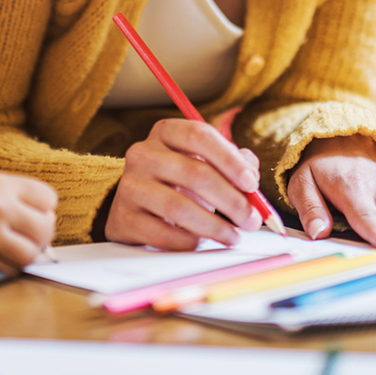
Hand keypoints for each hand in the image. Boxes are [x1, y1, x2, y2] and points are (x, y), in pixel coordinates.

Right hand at [0, 172, 57, 279]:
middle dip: (37, 238)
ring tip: (1, 253)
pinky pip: (10, 270)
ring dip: (22, 257)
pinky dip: (3, 271)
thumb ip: (7, 200)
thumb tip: (42, 223)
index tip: (27, 220)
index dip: (40, 211)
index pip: (47, 198)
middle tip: (19, 242)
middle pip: (45, 226)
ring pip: (32, 252)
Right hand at [106, 118, 263, 249]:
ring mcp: (130, 186)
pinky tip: (201, 242)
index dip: (230, 160)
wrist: (137, 205)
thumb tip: (251, 175)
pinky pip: (162, 233)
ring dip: (214, 226)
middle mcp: (143, 154)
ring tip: (233, 237)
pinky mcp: (123, 218)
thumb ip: (234, 162)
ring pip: (179, 207)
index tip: (251, 184)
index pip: (199, 135)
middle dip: (231, 200)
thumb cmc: (180, 181)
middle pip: (194, 173)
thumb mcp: (204, 162)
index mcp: (166, 132)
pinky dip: (188, 241)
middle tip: (252, 220)